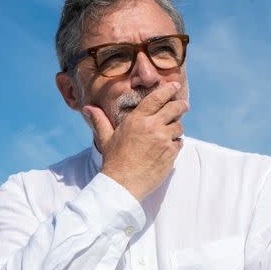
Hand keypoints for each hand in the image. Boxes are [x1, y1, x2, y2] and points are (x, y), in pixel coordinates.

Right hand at [83, 82, 188, 201]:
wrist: (122, 184)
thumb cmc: (113, 161)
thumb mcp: (105, 138)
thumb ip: (99, 120)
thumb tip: (87, 108)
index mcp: (137, 119)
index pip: (157, 98)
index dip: (168, 90)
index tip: (174, 86)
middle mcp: (152, 126)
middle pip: (175, 108)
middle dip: (180, 105)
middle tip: (183, 105)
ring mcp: (163, 140)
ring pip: (179, 127)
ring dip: (176, 128)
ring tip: (170, 132)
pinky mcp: (170, 153)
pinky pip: (179, 143)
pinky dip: (176, 143)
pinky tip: (167, 147)